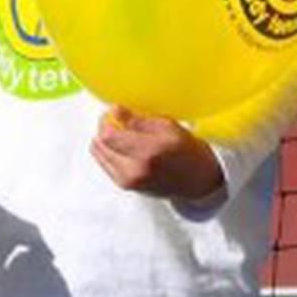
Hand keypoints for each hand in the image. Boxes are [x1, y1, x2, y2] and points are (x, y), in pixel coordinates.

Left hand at [90, 107, 223, 199]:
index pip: (110, 135)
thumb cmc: (188, 152)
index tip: (115, 111)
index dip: (108, 119)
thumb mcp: (170, 127)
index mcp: (149, 151)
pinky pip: (104, 163)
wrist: (197, 182)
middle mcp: (136, 169)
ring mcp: (129, 181)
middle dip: (104, 127)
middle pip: (100, 143)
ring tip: (120, 133)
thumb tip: (116, 110)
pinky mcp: (125, 186)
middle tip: (115, 119)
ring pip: (99, 153)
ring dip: (105, 139)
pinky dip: (109, 151)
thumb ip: (139, 120)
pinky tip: (123, 147)